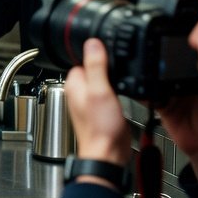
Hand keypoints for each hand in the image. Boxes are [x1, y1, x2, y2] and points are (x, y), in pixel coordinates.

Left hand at [63, 39, 131, 167]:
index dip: (98, 56)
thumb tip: (92, 43)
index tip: (110, 59)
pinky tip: (123, 98)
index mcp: (74, 84)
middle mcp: (79, 92)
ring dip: (113, 82)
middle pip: (95, 69)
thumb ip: (96, 66)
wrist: (108, 153)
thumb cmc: (100, 128)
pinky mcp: (101, 110)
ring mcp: (90, 102)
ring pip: (103, 81)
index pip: (83, 59)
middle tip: (117, 77)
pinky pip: (110, 93)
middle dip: (107, 70)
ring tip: (120, 89)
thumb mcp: (100, 91)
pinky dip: (117, 93)